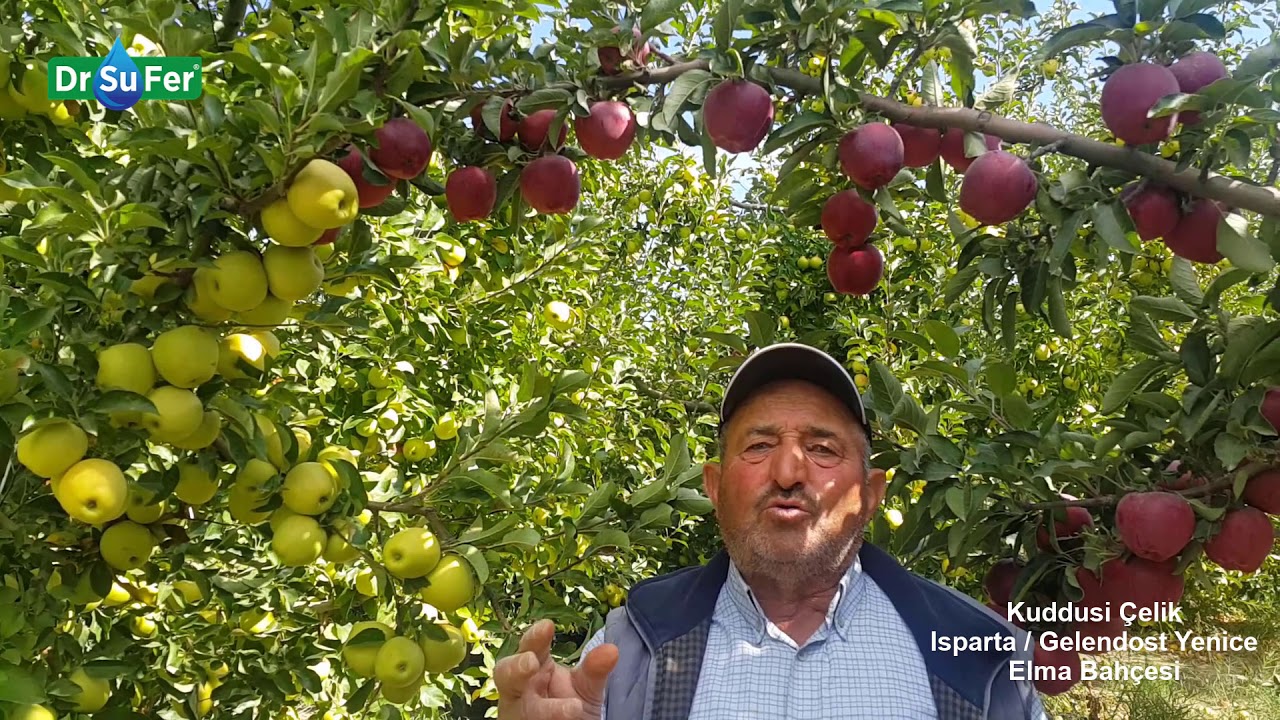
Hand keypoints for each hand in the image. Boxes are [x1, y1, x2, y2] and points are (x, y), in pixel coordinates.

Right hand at [495, 619, 618, 719]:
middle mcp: (520, 689)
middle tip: (531, 662)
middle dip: (515, 667)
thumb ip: (595, 670)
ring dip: (544, 709)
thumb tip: (612, 650)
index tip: (547, 626)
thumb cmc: (571, 704)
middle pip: (506, 675)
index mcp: (535, 666)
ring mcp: (518, 712)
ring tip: (574, 709)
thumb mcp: (586, 687)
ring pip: (517, 709)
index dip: (535, 637)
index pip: (530, 646)